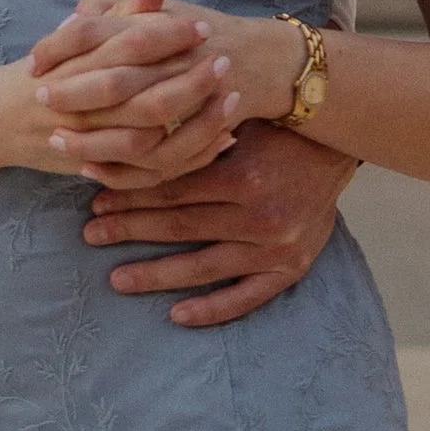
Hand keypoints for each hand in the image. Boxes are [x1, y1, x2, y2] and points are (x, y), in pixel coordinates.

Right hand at [0, 0, 244, 179]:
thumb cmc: (45, 71)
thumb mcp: (75, 38)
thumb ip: (120, 14)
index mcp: (76, 66)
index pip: (126, 47)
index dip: (167, 36)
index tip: (202, 25)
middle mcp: (83, 108)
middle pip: (144, 99)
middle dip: (190, 82)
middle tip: (225, 61)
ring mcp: (92, 144)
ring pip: (151, 141)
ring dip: (196, 123)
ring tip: (233, 101)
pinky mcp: (102, 169)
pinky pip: (151, 171)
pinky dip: (189, 157)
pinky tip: (222, 137)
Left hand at [83, 120, 355, 327]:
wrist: (337, 147)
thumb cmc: (277, 125)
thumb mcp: (238, 115)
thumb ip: (191, 127)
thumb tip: (126, 131)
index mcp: (243, 175)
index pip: (172, 190)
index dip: (130, 192)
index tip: (95, 195)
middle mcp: (260, 216)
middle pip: (180, 227)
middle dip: (129, 229)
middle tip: (91, 233)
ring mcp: (276, 248)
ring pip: (203, 267)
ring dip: (156, 274)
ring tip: (117, 278)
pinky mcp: (291, 269)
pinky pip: (245, 298)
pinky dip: (211, 309)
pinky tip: (176, 315)